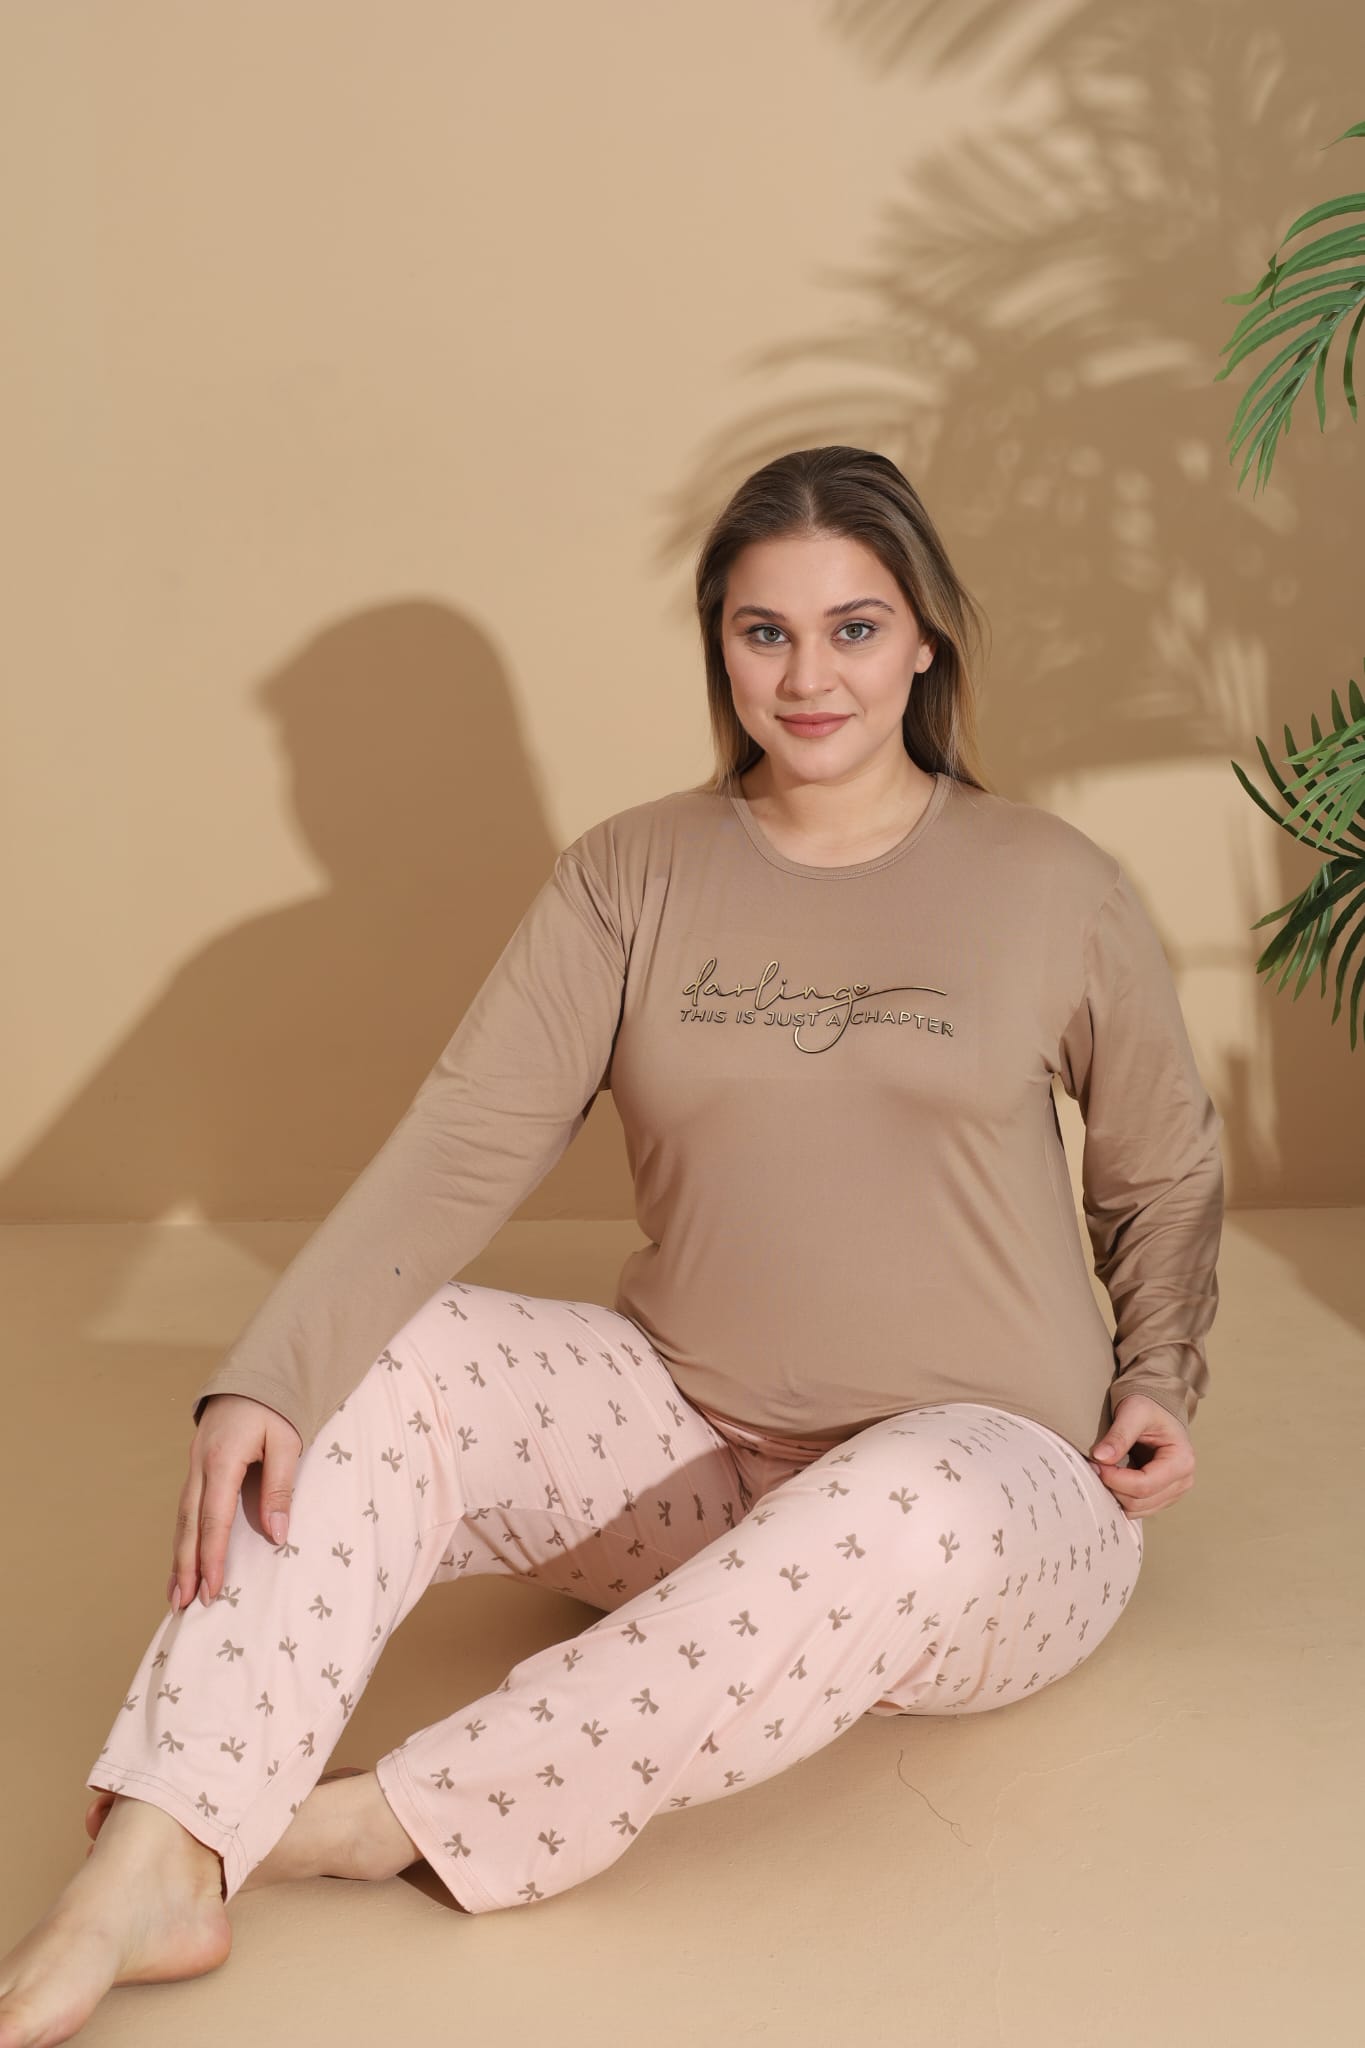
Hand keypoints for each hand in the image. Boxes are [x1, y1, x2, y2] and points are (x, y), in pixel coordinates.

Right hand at [169, 1394, 302, 1610]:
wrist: (254, 1374)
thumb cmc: (275, 1407)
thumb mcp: (287, 1441)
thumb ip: (280, 1488)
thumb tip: (276, 1537)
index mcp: (222, 1460)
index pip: (214, 1518)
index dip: (212, 1556)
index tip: (212, 1589)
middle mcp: (200, 1466)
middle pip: (189, 1524)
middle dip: (185, 1567)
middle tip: (182, 1605)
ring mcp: (194, 1466)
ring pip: (182, 1519)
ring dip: (179, 1557)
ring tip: (176, 1594)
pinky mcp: (197, 1467)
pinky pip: (186, 1508)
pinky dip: (184, 1537)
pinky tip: (183, 1560)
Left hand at [1087, 1393, 1193, 1519]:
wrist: (1156, 1407)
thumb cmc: (1149, 1406)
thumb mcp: (1133, 1412)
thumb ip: (1119, 1435)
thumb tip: (1101, 1457)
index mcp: (1182, 1461)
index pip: (1143, 1485)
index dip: (1114, 1479)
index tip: (1096, 1463)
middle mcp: (1183, 1481)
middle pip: (1139, 1502)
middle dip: (1113, 1487)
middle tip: (1096, 1465)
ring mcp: (1174, 1491)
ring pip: (1137, 1510)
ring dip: (1116, 1494)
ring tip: (1105, 1470)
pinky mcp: (1162, 1496)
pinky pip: (1137, 1508)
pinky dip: (1121, 1497)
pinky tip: (1113, 1477)